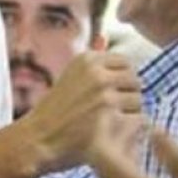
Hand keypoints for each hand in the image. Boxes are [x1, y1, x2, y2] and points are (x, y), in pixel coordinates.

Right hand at [22, 51, 141, 170]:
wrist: (38, 138)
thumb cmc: (54, 111)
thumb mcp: (69, 77)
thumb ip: (91, 64)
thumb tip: (104, 39)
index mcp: (87, 59)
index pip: (125, 62)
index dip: (121, 80)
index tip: (108, 94)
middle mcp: (97, 73)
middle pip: (135, 80)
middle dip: (127, 95)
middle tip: (110, 112)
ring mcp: (104, 94)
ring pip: (138, 101)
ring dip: (128, 113)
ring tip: (109, 123)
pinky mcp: (111, 119)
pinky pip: (139, 119)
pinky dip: (130, 129)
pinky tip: (113, 134)